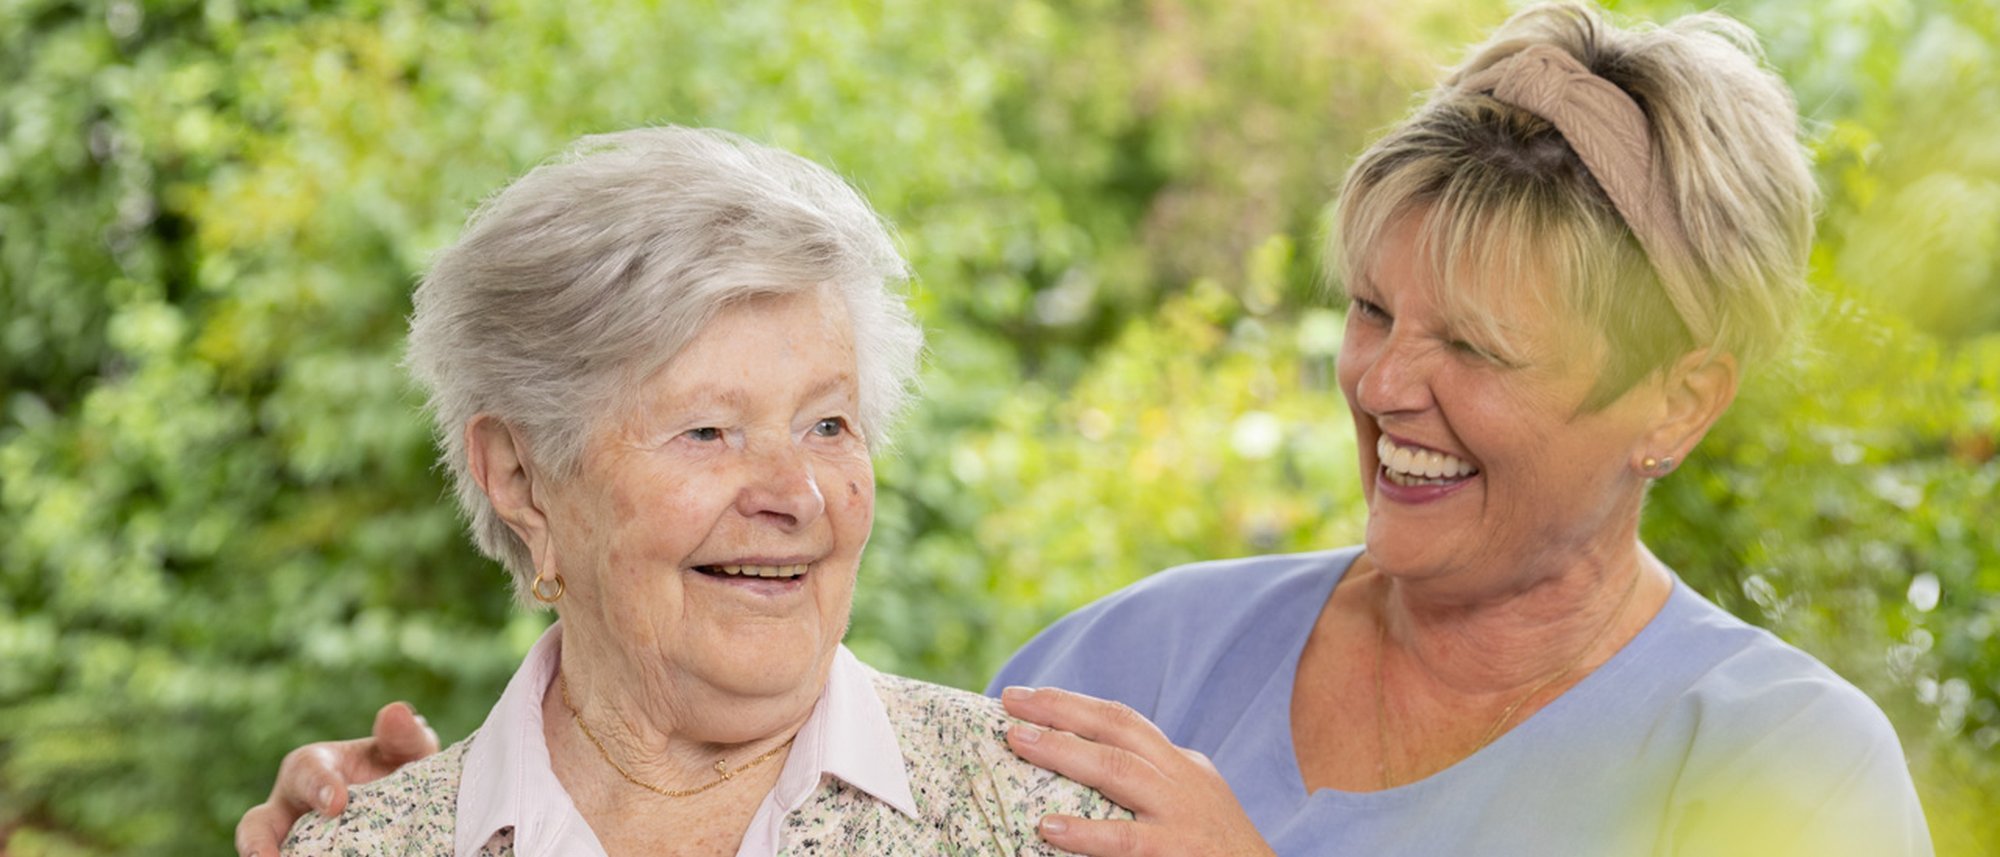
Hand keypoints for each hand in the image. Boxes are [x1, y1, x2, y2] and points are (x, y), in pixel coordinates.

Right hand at [233, 701, 440, 856]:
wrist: (410, 808)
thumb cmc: (398, 769)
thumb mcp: (407, 750)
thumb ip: (402, 735)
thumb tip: (397, 713)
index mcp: (312, 768)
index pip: (305, 773)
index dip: (318, 787)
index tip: (337, 804)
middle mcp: (291, 808)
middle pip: (258, 825)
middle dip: (257, 842)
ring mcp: (295, 840)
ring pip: (266, 851)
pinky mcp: (308, 856)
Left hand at [1002, 686, 1276, 856]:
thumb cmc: (1218, 850)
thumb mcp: (1193, 801)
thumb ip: (1151, 781)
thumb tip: (1088, 766)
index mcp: (1181, 764)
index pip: (1122, 720)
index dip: (1073, 703)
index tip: (1026, 696)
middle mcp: (1181, 778)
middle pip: (1116, 728)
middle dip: (1060, 709)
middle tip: (1010, 701)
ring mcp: (1180, 815)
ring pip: (1118, 769)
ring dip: (1064, 751)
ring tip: (1018, 742)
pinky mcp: (1177, 852)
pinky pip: (1124, 840)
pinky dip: (1085, 833)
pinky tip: (1048, 828)